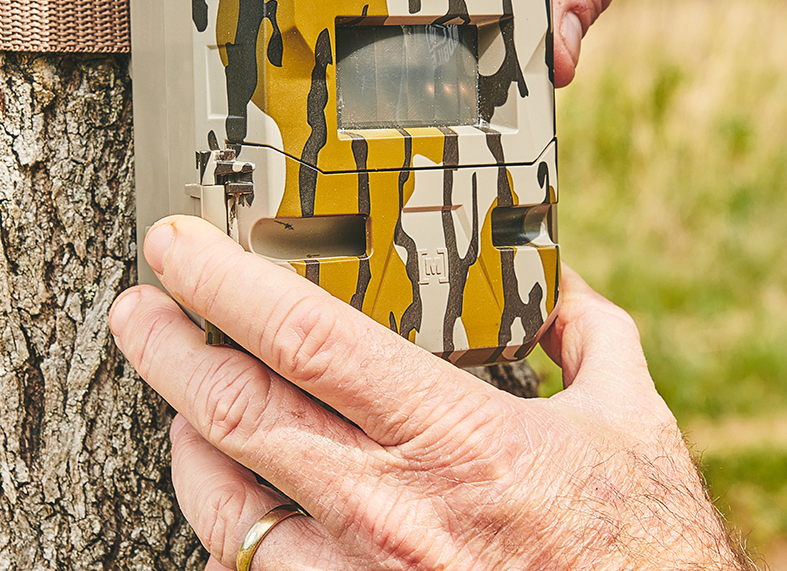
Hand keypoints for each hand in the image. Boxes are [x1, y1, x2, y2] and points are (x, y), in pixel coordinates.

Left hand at [108, 215, 752, 570]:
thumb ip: (590, 336)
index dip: (220, 283)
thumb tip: (563, 283)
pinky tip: (239, 513)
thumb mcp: (635, 423)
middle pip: (230, 415)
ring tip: (183, 408)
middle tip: (138, 310)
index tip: (177, 245)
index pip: (302, 338)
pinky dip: (234, 540)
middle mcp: (387, 509)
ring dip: (189, 447)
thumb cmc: (648, 552)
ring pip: (223, 506)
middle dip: (163, 353)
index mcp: (452, 434)